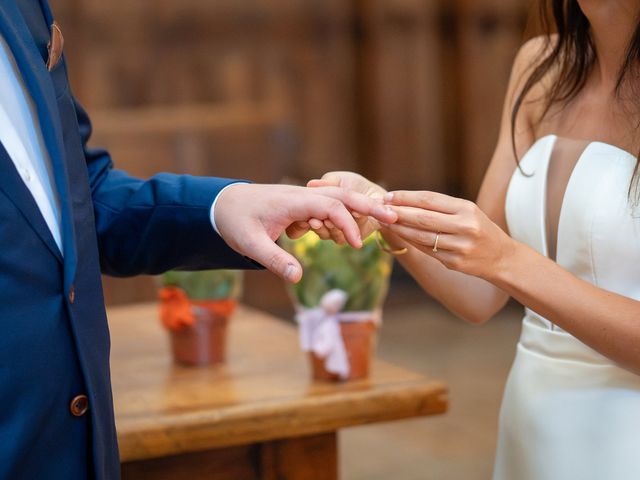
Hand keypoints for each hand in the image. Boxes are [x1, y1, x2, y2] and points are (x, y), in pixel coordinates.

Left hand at [214, 183, 396, 282]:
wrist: (219, 203)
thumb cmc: (234, 221)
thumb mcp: (250, 244)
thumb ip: (274, 260)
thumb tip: (298, 278)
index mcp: (293, 200)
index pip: (331, 206)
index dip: (347, 224)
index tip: (356, 245)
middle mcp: (301, 194)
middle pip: (343, 194)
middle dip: (368, 205)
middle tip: (393, 216)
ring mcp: (301, 197)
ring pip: (337, 198)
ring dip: (355, 210)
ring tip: (370, 226)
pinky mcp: (299, 204)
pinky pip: (326, 206)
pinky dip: (337, 217)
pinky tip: (332, 232)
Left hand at [383, 190, 514, 277]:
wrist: (501, 258)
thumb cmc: (479, 229)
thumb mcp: (467, 211)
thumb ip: (440, 207)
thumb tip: (405, 202)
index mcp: (466, 209)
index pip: (430, 199)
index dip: (406, 197)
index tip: (388, 196)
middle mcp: (464, 226)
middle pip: (423, 218)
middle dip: (398, 213)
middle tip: (380, 209)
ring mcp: (459, 246)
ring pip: (421, 236)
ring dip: (400, 229)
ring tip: (385, 223)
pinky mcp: (454, 262)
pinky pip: (426, 251)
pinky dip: (410, 242)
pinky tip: (399, 236)